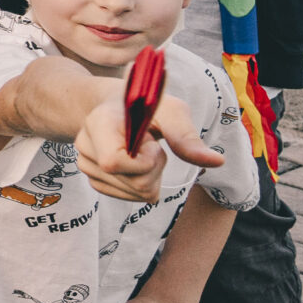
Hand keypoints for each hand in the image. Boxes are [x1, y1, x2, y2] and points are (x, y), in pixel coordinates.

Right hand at [76, 91, 226, 203]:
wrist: (117, 107)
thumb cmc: (144, 105)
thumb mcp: (170, 111)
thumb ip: (187, 137)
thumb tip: (217, 162)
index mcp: (97, 122)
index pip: (113, 162)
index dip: (143, 161)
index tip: (152, 142)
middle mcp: (85, 146)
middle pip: (133, 183)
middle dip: (155, 169)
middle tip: (150, 144)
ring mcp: (87, 166)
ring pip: (134, 194)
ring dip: (150, 177)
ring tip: (141, 151)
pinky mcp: (95, 180)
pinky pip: (130, 198)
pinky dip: (142, 185)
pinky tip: (137, 165)